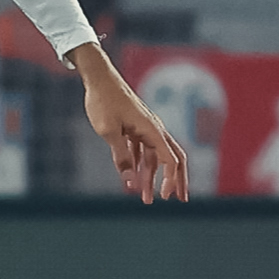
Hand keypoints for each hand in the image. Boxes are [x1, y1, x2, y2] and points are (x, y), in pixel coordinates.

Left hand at [67, 42, 188, 203]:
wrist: (98, 79)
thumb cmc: (103, 102)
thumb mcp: (109, 132)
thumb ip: (121, 157)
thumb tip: (129, 182)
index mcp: (152, 130)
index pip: (170, 160)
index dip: (171, 180)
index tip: (165, 197)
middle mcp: (153, 129)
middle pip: (173, 158)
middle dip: (177, 180)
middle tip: (181, 200)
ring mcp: (144, 128)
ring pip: (154, 157)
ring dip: (151, 178)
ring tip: (145, 199)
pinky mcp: (134, 127)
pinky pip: (142, 151)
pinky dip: (139, 166)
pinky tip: (133, 179)